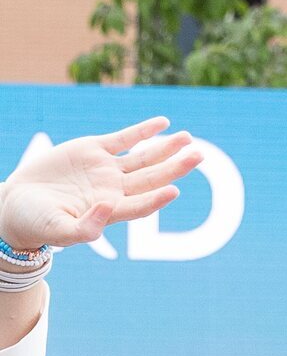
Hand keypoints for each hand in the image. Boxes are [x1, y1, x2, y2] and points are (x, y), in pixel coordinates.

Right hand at [0, 117, 200, 252]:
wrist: (17, 203)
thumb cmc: (36, 223)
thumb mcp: (58, 231)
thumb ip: (84, 229)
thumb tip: (108, 209)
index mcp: (110, 211)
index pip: (141, 205)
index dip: (157, 199)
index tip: (175, 190)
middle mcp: (114, 189)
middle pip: (152, 178)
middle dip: (176, 167)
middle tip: (200, 156)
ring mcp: (106, 169)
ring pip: (143, 157)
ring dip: (166, 148)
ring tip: (189, 139)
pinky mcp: (93, 150)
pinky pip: (124, 138)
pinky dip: (143, 131)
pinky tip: (164, 124)